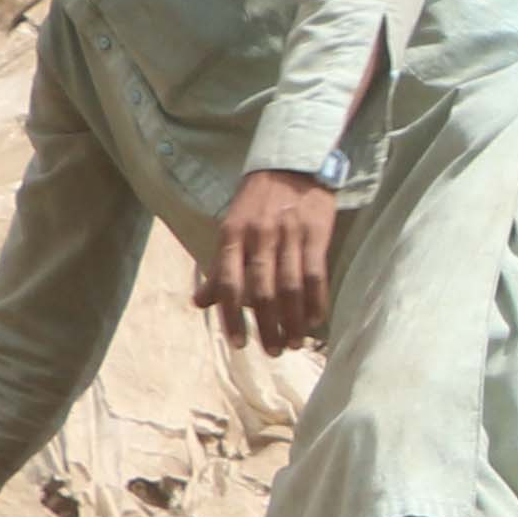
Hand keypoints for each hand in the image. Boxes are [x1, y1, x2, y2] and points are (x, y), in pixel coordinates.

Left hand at [200, 169, 339, 349]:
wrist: (292, 165)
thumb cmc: (257, 202)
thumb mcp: (230, 227)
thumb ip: (219, 267)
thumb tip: (200, 303)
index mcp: (232, 235)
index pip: (230, 283)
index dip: (233, 316)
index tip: (239, 343)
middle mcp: (260, 236)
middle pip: (263, 290)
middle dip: (268, 326)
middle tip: (273, 351)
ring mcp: (290, 235)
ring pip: (291, 286)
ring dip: (293, 320)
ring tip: (294, 343)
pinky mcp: (316, 233)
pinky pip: (316, 274)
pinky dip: (317, 300)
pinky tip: (315, 320)